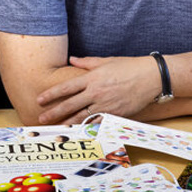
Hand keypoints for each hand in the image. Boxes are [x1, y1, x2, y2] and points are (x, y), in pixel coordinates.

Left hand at [35, 55, 159, 124]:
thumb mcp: (106, 61)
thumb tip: (72, 59)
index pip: (66, 88)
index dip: (51, 94)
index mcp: (92, 78)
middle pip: (70, 104)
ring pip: (82, 117)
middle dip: (54, 112)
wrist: (151, 77)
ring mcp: (106, 105)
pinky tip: (78, 132)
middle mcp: (96, 92)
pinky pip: (98, 123)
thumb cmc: (129, 67)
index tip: (40, 99)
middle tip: (41, 119)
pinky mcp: (115, 114)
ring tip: (56, 128)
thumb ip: (87, 63)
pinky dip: (87, 128)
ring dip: (67, 123)